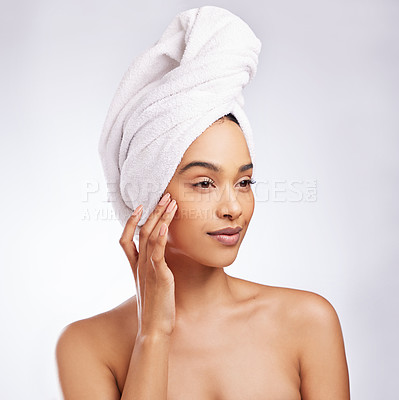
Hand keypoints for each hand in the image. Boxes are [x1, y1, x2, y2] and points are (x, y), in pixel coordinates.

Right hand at [119, 193, 177, 337]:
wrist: (154, 329)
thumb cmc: (155, 307)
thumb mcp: (150, 285)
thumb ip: (150, 270)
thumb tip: (157, 261)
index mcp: (136, 266)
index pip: (126, 239)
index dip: (131, 221)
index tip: (140, 206)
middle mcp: (139, 265)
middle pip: (141, 231)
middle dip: (153, 211)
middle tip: (164, 195)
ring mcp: (147, 269)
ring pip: (149, 237)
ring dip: (160, 217)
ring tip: (170, 202)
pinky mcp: (158, 276)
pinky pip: (157, 253)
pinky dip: (159, 238)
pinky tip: (165, 225)